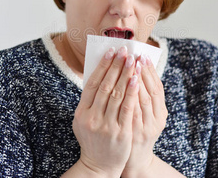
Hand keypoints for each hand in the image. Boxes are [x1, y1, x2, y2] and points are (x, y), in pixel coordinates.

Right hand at [71, 46, 139, 176]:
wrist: (99, 165)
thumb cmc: (92, 138)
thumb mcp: (83, 120)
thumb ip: (90, 101)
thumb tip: (101, 73)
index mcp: (81, 112)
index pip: (92, 84)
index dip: (102, 66)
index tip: (110, 52)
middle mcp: (92, 118)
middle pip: (105, 86)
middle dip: (116, 66)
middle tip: (124, 51)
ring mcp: (106, 126)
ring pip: (117, 95)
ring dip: (125, 75)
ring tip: (132, 60)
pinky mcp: (121, 133)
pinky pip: (127, 108)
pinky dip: (132, 92)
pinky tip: (136, 79)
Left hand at [122, 55, 167, 176]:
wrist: (132, 159)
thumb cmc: (135, 131)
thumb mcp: (144, 115)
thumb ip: (140, 96)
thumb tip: (132, 71)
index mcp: (161, 113)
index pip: (158, 88)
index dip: (151, 71)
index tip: (142, 56)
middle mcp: (157, 120)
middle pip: (151, 91)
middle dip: (141, 72)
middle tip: (134, 55)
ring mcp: (146, 128)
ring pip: (142, 100)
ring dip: (134, 80)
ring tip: (127, 64)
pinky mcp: (133, 133)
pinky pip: (130, 112)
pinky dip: (127, 97)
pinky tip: (121, 85)